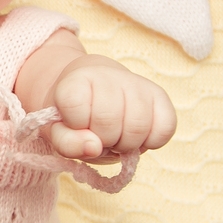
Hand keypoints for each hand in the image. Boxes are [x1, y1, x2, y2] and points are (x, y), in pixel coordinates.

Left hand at [43, 55, 176, 161]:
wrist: (93, 91)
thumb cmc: (73, 116)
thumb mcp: (57, 131)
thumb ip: (67, 143)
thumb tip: (94, 147)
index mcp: (76, 80)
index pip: (75, 108)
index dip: (76, 126)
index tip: (76, 123)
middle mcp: (107, 75)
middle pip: (109, 123)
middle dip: (102, 140)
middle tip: (99, 135)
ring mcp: (136, 83)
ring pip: (138, 128)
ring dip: (126, 144)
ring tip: (116, 135)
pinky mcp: (159, 95)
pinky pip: (165, 129)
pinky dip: (151, 142)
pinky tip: (137, 135)